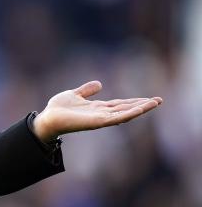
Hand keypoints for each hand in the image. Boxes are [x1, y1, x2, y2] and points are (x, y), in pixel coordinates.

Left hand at [33, 80, 161, 141]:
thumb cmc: (58, 109)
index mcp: (98, 108)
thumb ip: (86, 90)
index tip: (149, 98)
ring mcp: (100, 119)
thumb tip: (99, 84)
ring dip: (140, 108)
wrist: (48, 118)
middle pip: (126, 108)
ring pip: (125, 113)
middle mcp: (101, 114)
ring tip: (155, 103)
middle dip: (142, 105)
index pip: (120, 104)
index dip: (134, 101)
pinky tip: (139, 109)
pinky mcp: (97, 122)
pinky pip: (116, 118)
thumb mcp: (74, 94)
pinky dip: (128, 113)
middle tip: (159, 100)